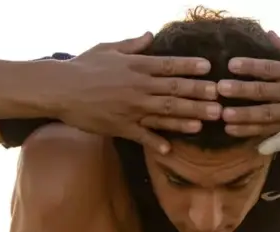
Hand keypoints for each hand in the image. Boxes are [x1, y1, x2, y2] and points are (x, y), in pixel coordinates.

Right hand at [55, 33, 220, 152]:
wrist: (59, 88)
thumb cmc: (82, 66)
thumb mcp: (108, 48)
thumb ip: (133, 45)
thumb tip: (151, 35)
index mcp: (136, 67)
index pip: (169, 66)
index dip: (190, 67)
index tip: (209, 69)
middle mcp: (138, 88)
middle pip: (174, 90)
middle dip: (199, 94)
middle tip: (220, 99)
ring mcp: (130, 109)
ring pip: (164, 113)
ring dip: (187, 117)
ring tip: (207, 120)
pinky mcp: (120, 126)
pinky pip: (141, 136)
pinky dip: (155, 142)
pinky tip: (170, 149)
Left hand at [218, 32, 279, 153]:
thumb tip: (268, 35)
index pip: (268, 68)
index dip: (249, 67)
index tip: (230, 66)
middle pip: (262, 92)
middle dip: (240, 92)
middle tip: (219, 91)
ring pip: (268, 116)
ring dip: (246, 119)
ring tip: (226, 120)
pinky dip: (273, 143)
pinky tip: (257, 149)